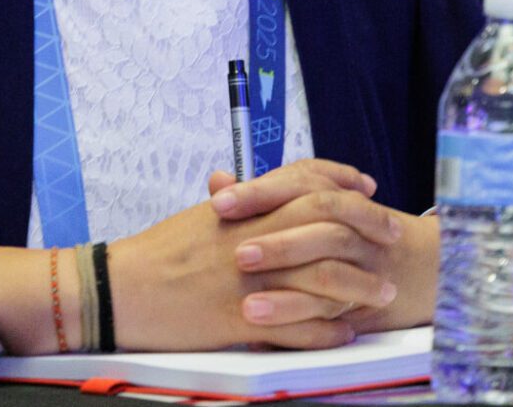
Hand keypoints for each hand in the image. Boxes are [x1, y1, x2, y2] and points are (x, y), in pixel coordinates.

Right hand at [108, 160, 402, 350]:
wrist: (120, 290)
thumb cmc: (157, 254)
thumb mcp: (198, 219)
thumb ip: (230, 205)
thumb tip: (236, 186)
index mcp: (242, 207)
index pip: (303, 179)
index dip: (341, 179)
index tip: (366, 187)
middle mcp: (252, 235)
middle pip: (326, 220)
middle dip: (367, 226)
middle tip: (392, 235)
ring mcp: (250, 278)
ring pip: (322, 275)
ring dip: (359, 284)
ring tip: (382, 294)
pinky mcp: (241, 319)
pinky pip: (298, 326)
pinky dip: (327, 330)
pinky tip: (345, 332)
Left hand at [208, 159, 437, 335]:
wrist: (420, 265)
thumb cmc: (348, 233)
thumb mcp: (311, 208)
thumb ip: (265, 198)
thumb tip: (217, 180)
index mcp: (333, 194)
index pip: (298, 181)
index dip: (259, 191)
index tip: (220, 201)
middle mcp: (352, 222)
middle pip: (317, 218)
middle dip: (275, 235)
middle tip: (236, 252)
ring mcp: (362, 260)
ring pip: (327, 265)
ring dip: (288, 286)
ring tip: (248, 303)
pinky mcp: (361, 300)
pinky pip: (331, 309)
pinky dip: (297, 318)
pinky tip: (265, 327)